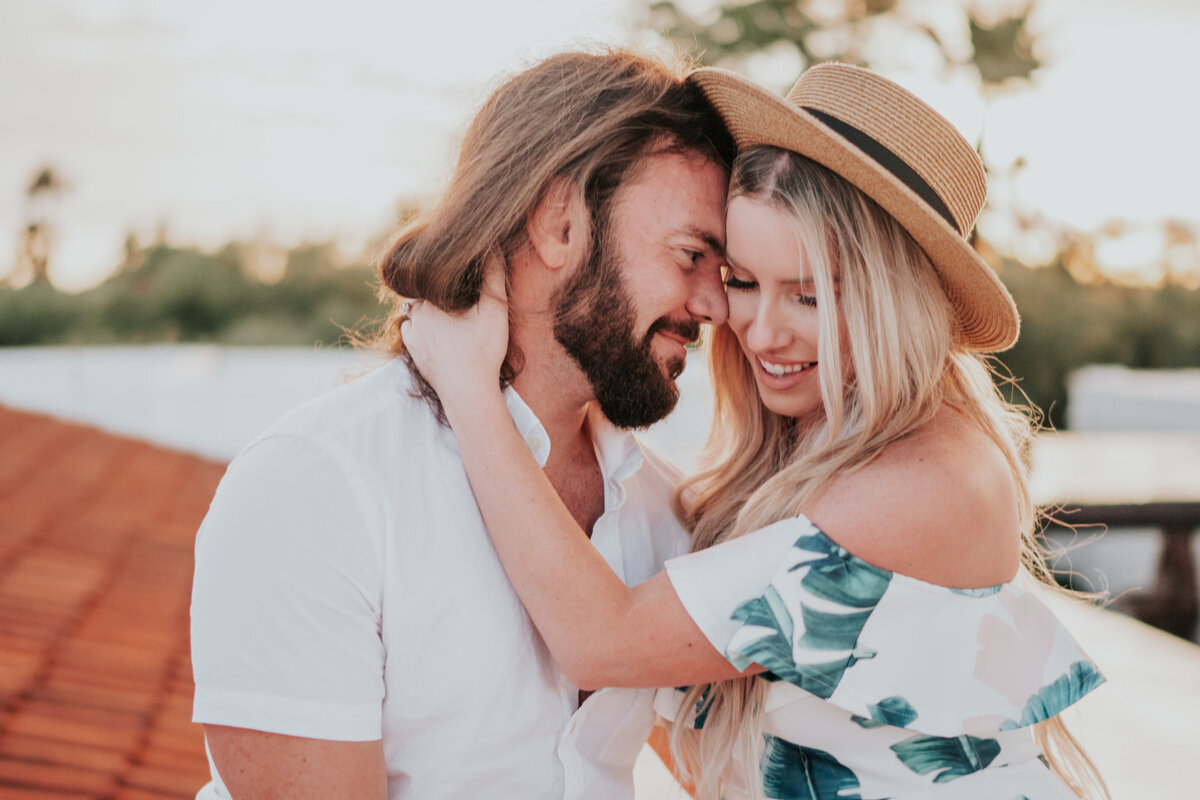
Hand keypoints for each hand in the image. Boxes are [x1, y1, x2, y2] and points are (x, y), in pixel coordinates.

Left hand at [401, 256, 508, 401]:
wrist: (468, 393)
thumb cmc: (482, 350)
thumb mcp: (494, 310)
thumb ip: (493, 276)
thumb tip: (492, 249)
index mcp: (429, 301)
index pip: (431, 275)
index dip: (445, 273)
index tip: (459, 274)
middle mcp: (414, 316)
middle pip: (422, 293)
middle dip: (436, 290)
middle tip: (457, 293)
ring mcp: (412, 337)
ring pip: (415, 312)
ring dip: (427, 310)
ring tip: (448, 312)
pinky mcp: (415, 355)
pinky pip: (412, 332)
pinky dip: (422, 329)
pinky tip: (438, 331)